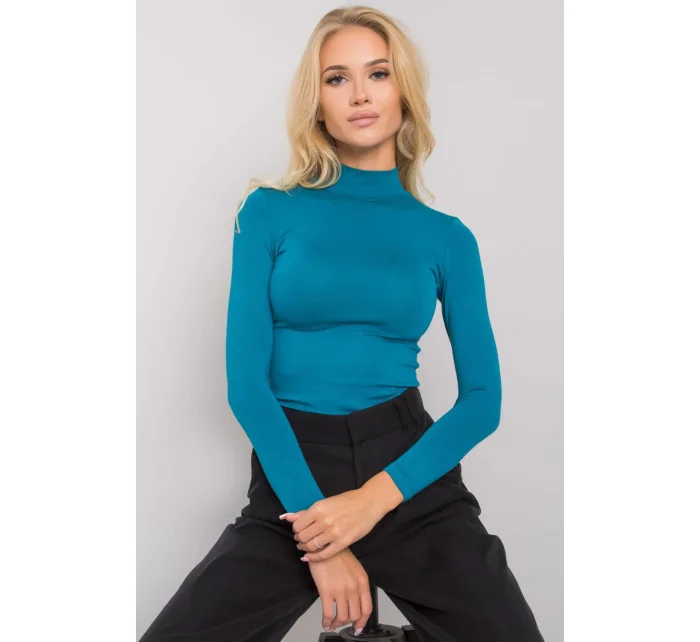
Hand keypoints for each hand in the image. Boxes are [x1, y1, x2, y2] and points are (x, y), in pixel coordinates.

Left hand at [279, 473, 402, 561]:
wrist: (368, 503)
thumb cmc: (347, 501)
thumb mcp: (325, 502)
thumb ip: (305, 512)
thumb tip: (287, 517)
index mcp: (318, 508)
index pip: (297, 525)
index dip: (296, 529)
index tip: (299, 530)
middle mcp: (324, 521)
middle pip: (302, 537)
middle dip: (299, 539)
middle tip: (302, 539)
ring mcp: (333, 533)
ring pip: (311, 546)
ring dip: (305, 548)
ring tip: (306, 546)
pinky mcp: (342, 543)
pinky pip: (323, 555)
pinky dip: (313, 557)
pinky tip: (310, 557)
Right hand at [306, 548, 372, 634]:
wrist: (324, 546)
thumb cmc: (338, 555)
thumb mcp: (354, 568)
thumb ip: (357, 584)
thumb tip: (355, 601)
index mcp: (362, 581)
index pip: (367, 608)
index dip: (363, 622)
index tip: (358, 628)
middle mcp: (354, 587)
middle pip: (355, 615)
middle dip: (348, 623)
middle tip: (342, 623)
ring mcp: (341, 590)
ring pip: (342, 617)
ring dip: (337, 623)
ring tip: (332, 623)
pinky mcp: (326, 592)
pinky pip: (328, 614)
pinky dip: (326, 622)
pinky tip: (325, 622)